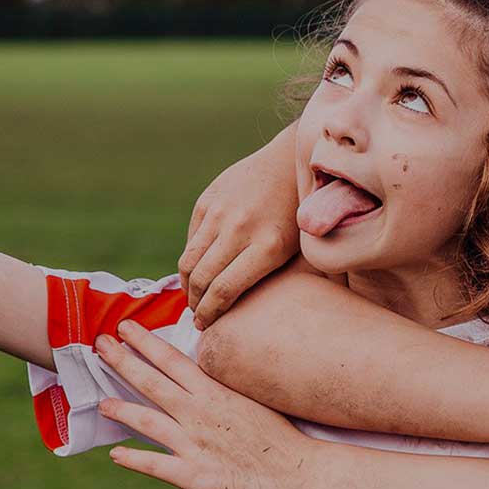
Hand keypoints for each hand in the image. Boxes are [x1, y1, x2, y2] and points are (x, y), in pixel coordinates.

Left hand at [95, 320, 322, 488]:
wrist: (302, 474)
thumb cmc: (284, 438)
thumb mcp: (254, 398)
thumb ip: (225, 387)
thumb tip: (205, 373)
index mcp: (216, 392)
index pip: (173, 359)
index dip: (145, 343)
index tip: (126, 327)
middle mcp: (200, 413)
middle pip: (153, 382)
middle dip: (123, 361)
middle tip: (100, 344)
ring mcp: (195, 443)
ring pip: (148, 420)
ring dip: (122, 408)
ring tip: (101, 401)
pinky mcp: (195, 474)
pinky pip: (157, 465)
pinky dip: (134, 459)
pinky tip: (117, 454)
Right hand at [177, 136, 302, 326]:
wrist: (292, 161)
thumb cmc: (301, 216)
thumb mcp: (297, 250)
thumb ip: (271, 277)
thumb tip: (239, 313)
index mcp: (267, 246)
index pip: (224, 291)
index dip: (209, 315)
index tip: (206, 326)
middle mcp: (240, 228)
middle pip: (202, 279)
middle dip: (195, 304)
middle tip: (197, 317)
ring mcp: (221, 212)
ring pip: (189, 260)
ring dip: (187, 284)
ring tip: (193, 296)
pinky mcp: (208, 199)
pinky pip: (191, 238)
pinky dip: (191, 258)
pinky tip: (198, 269)